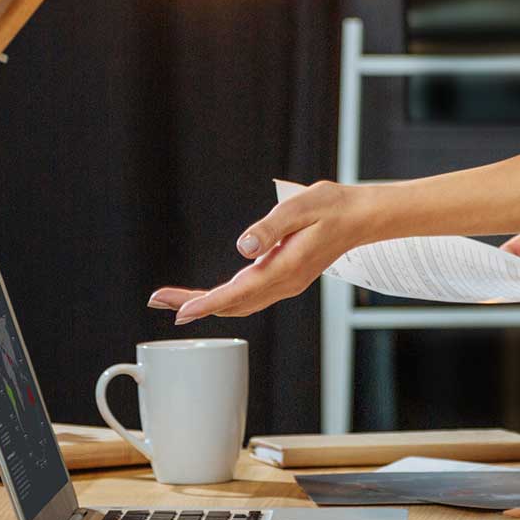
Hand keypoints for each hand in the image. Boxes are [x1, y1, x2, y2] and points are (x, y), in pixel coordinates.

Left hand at [147, 180, 368, 322]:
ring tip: (174, 301)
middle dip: (194, 305)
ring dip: (207, 305)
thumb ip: (270, 228)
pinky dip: (225, 300)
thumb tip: (243, 247)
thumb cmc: (331, 207)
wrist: (361, 217)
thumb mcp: (299, 207)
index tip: (178, 312)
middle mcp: (285, 283)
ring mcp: (287, 284)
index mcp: (286, 268)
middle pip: (233, 304)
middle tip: (158, 301)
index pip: (238, 292)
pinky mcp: (287, 280)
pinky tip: (210, 296)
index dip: (206, 304)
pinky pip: (250, 298)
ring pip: (241, 304)